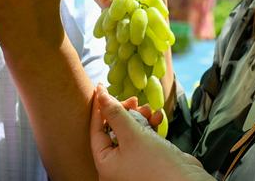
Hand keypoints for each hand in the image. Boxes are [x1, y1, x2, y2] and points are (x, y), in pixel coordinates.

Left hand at [90, 86, 209, 180]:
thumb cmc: (156, 164)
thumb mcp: (132, 135)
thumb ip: (115, 114)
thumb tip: (100, 95)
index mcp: (105, 165)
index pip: (96, 131)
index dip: (99, 108)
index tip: (101, 88)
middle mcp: (116, 166)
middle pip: (113, 130)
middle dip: (125, 112)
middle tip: (134, 99)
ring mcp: (133, 162)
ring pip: (130, 131)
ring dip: (140, 117)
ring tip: (149, 109)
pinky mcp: (148, 159)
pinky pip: (143, 138)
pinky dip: (149, 126)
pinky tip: (158, 118)